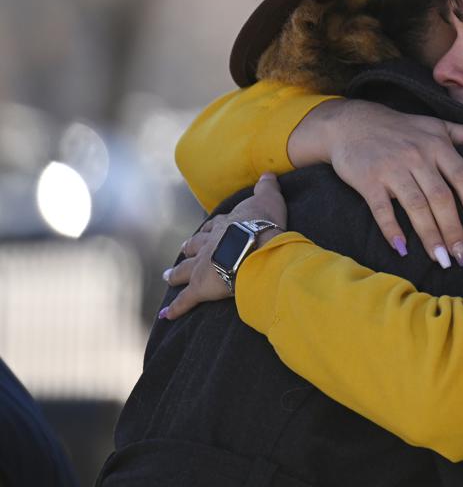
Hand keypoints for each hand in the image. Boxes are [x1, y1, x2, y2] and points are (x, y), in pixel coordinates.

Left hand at [160, 173, 287, 319]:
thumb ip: (267, 187)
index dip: (211, 230)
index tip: (207, 231)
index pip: (214, 227)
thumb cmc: (264, 223)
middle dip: (188, 249)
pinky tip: (166, 315)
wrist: (255, 245)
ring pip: (184, 270)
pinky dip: (176, 308)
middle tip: (182, 251)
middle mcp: (209, 244)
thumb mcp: (268, 199)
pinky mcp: (200, 287)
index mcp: (225, 226)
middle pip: (194, 246)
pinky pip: (185, 300)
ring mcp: (202, 265)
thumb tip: (268, 173)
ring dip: (175, 273)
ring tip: (168, 277)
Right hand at [288, 99, 462, 268]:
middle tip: (462, 257)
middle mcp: (417, 156)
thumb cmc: (401, 128)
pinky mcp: (368, 179)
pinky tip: (401, 249)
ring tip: (441, 260)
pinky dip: (391, 229)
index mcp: (438, 145)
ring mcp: (392, 168)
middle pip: (441, 198)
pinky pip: (382, 208)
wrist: (351, 123)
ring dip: (429, 236)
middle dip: (454, 230)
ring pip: (416, 206)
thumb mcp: (437, 125)